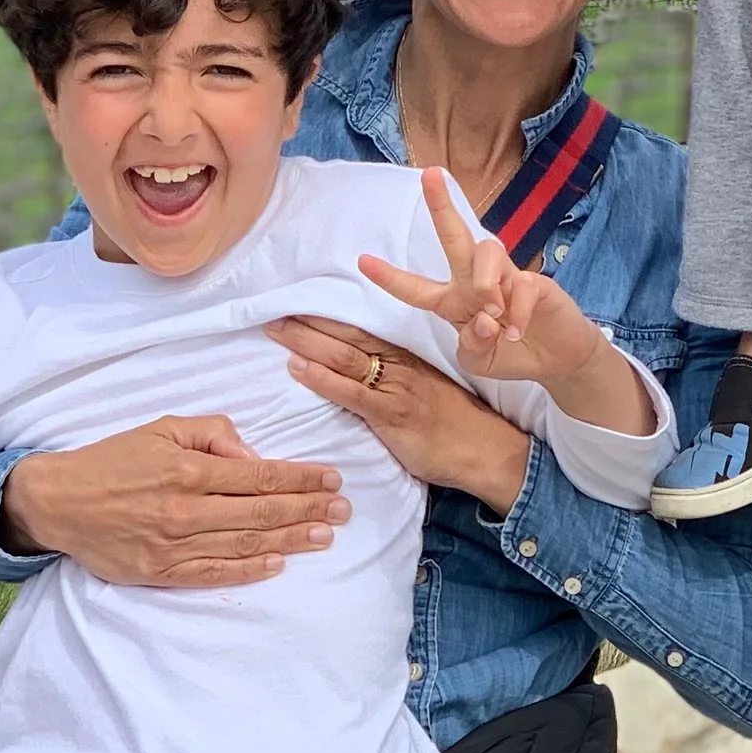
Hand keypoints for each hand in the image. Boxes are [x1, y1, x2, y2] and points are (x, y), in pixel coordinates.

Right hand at [0, 415, 350, 587]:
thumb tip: (252, 455)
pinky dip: (248, 571)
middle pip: (260, 513)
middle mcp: (186, 510)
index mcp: (189, 469)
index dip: (299, 478)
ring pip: (244, 546)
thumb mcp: (163, 427)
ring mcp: (173, 546)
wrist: (61, 500)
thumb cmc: (114, 459)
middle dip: (307, 510)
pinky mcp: (159, 573)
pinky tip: (278, 564)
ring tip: (324, 536)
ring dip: (289, 541)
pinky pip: (212, 574)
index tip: (331, 478)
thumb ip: (212, 434)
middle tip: (343, 509)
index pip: (259, 476)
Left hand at [271, 316, 533, 514]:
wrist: (483, 447)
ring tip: (274, 330)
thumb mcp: (420, 390)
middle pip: (345, 336)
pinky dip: (322, 378)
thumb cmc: (451, 422)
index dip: (322, 317)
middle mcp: (397, 364)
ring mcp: (394, 387)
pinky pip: (351, 392)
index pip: (356, 329)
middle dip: (306, 323)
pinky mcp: (391, 413)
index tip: (292, 305)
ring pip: (343, 356)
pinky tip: (297, 367)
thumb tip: (354, 377)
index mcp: (402, 356)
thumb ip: (389, 380)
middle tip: (269, 311)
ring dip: (305, 341)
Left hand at [360, 169, 653, 434]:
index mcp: (454, 302)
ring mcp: (507, 277)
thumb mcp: (479, 361)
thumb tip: (484, 319)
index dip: (391, 277)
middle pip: (456, 237)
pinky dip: (515, 312)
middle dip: (441, 205)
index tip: (362, 261)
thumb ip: (471, 345)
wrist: (557, 361)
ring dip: (486, 283)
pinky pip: (520, 285)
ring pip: (488, 252)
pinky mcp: (535, 282)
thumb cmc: (511, 355)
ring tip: (493, 313)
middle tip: (428, 175)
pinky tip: (516, 331)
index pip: (417, 289)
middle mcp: (477, 282)